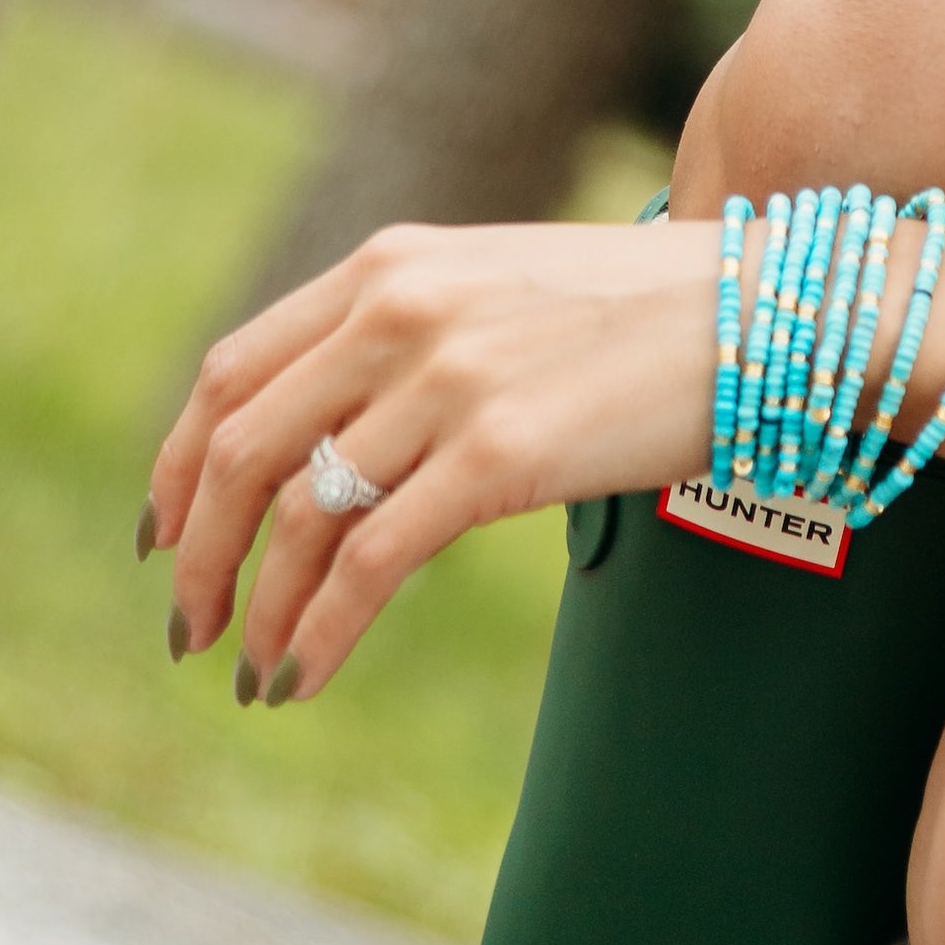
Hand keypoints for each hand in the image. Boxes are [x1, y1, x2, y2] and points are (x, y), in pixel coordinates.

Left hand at [140, 217, 733, 702]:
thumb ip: (419, 334)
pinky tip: (304, 676)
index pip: (232, 372)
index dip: (176, 466)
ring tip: (252, 672)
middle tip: (190, 629)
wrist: (781, 315)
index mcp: (392, 268)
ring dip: (257, 610)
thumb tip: (347, 429)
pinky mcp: (503, 453)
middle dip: (196, 554)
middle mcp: (402, 311)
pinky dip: (319, 631)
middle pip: (237, 448)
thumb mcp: (507, 290)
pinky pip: (372, 561)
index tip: (162, 538)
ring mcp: (450, 380)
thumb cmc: (659, 315)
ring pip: (296, 515)